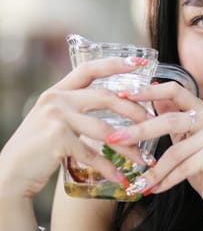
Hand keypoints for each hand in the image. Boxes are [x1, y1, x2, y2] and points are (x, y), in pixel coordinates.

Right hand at [0, 57, 150, 198]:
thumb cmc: (39, 147)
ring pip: (105, 130)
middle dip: (134, 110)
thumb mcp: (56, 118)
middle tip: (153, 122)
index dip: (116, 63)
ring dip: (128, 146)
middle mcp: (56, 99)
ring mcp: (56, 117)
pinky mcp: (57, 139)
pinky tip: (120, 177)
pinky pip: (92, 153)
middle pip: (106, 97)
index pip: (90, 68)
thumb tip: (119, 102)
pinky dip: (109, 168)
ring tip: (144, 158)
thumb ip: (79, 107)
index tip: (141, 62)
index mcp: (59, 90)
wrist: (10, 172)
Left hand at [108, 82, 202, 217]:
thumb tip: (153, 97)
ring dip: (153, 170)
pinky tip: (154, 189)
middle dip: (139, 131)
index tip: (124, 93)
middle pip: (170, 120)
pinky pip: (182, 168)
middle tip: (113, 138)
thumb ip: (173, 119)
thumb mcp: (187, 141)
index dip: (149, 91)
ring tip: (137, 182)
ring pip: (175, 151)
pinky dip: (165, 181)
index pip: (176, 90)